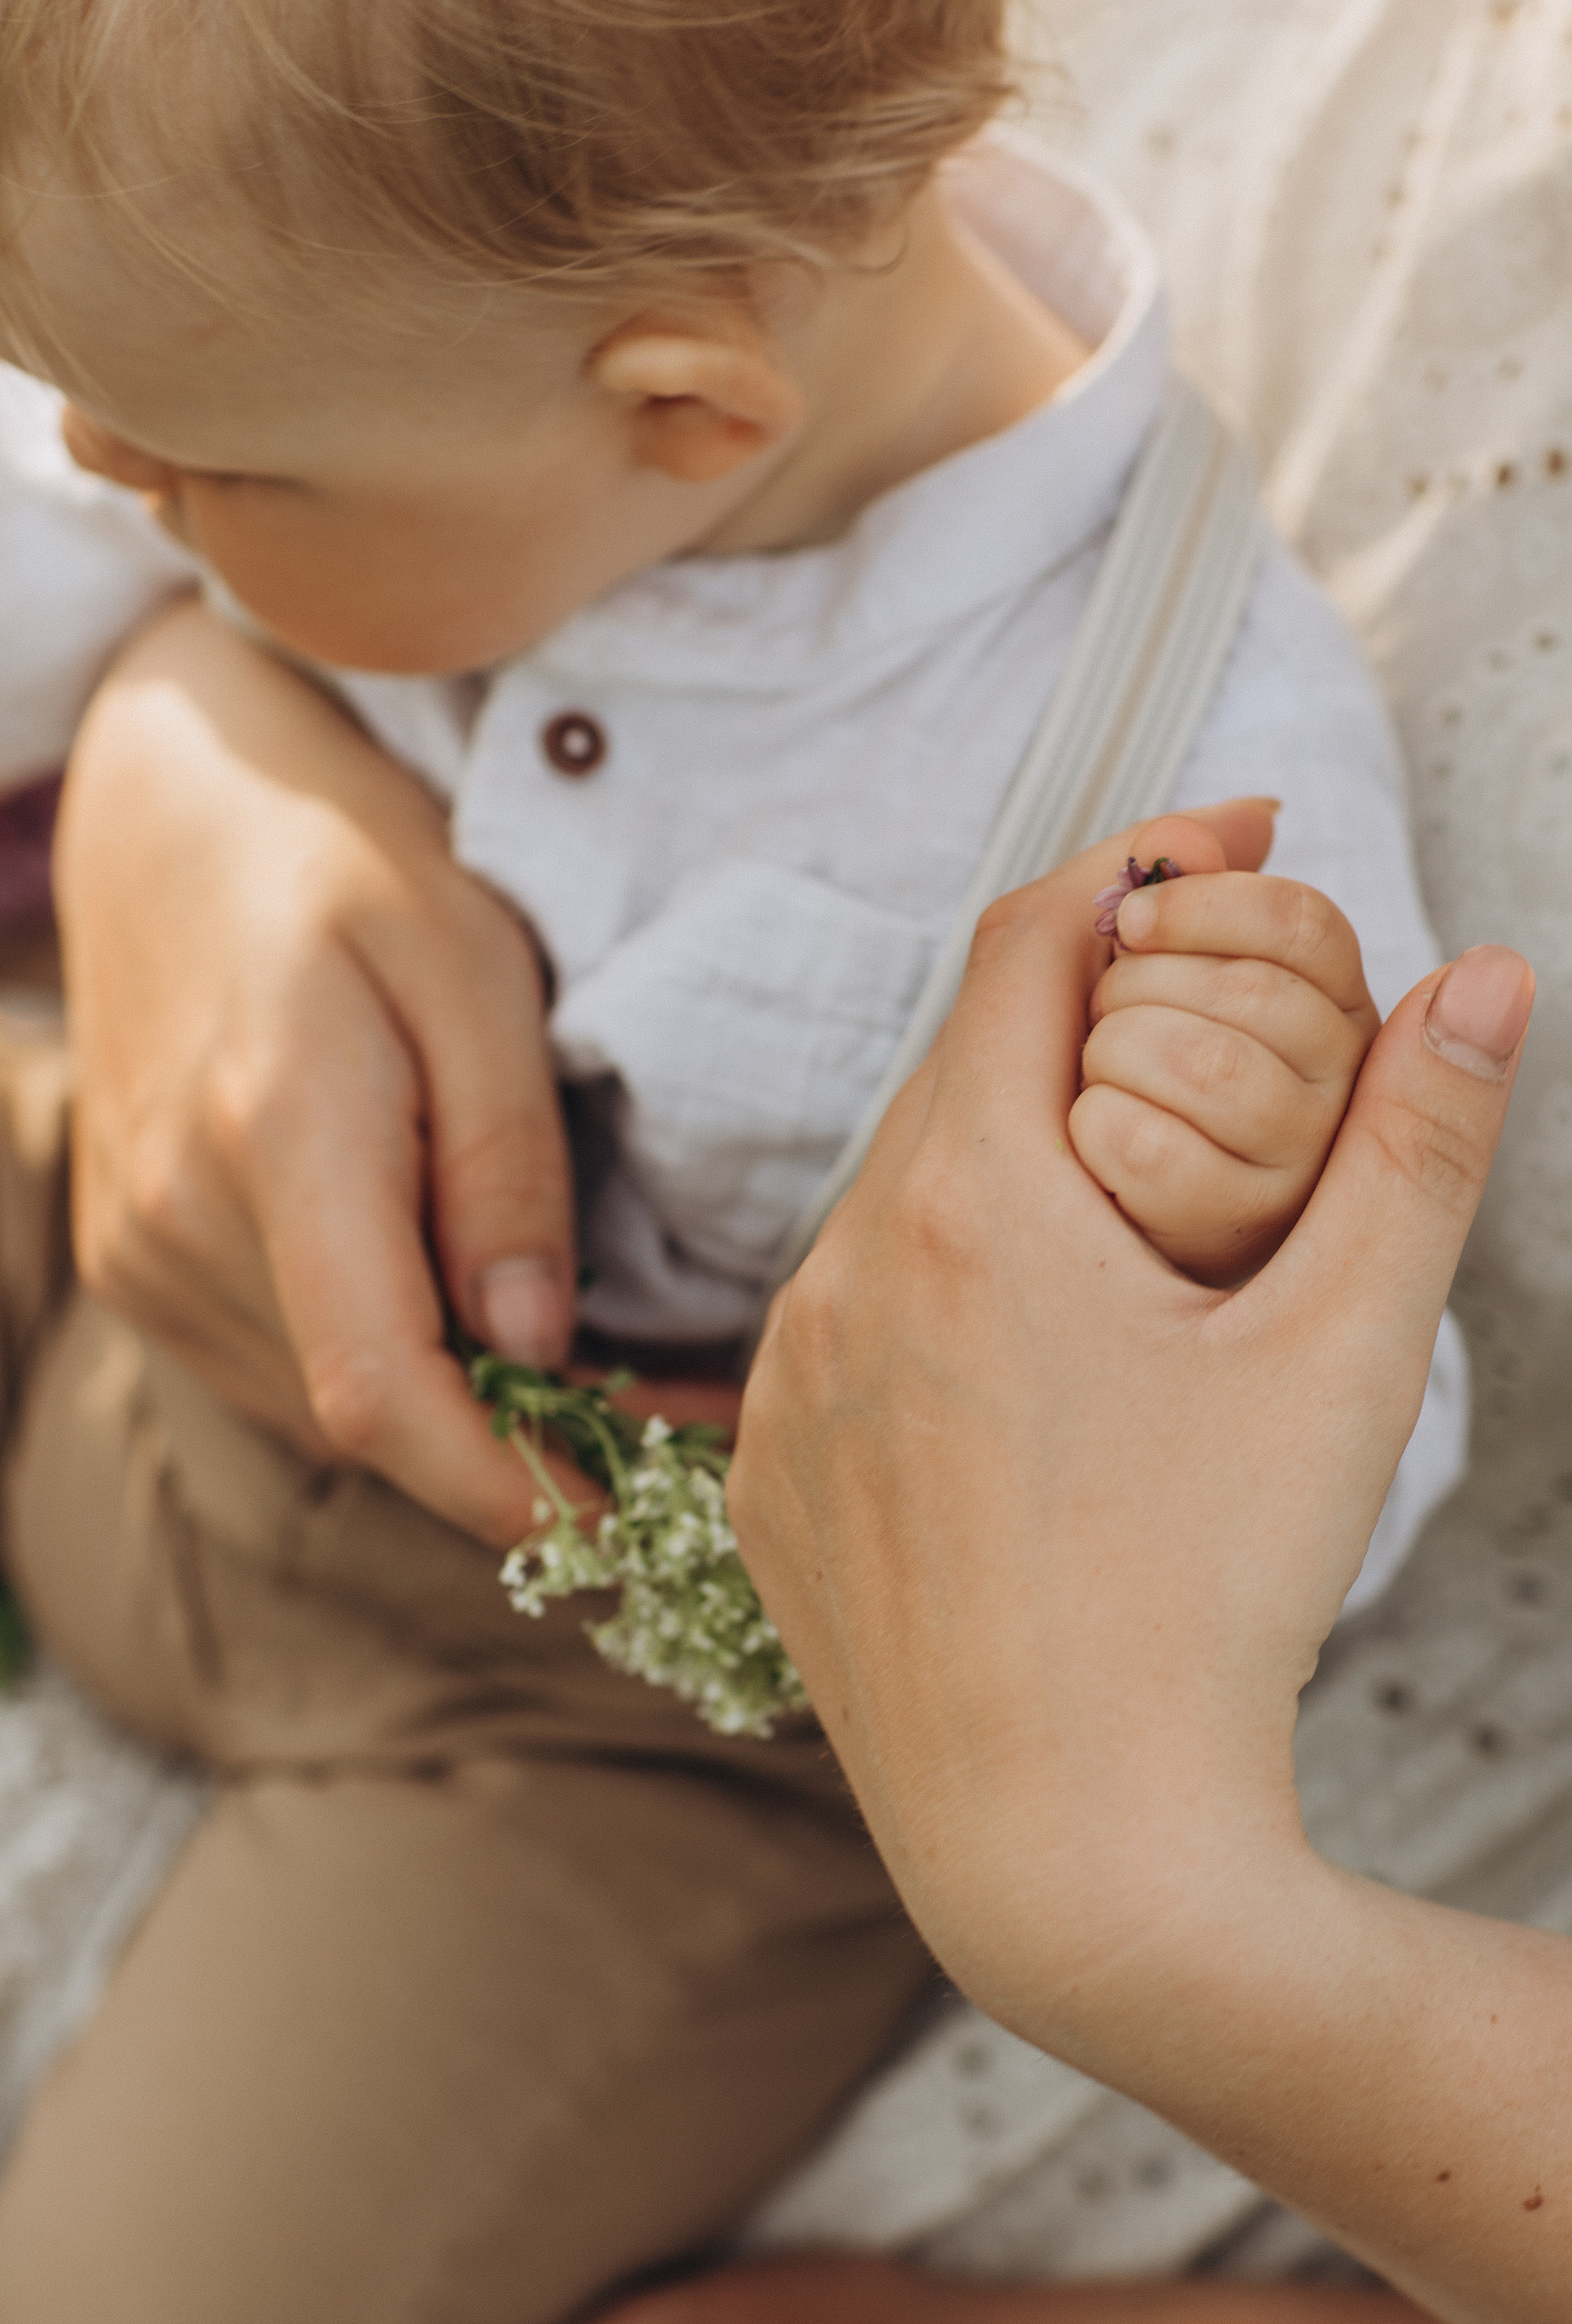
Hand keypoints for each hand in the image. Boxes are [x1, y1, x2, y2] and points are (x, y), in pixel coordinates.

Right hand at [58, 599, 573, 1541]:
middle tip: (682, 1428)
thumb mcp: (473, 967)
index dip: (510, 1485)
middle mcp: (178, 1224)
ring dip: (465, 1420)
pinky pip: (283, 1371)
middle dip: (528, 1453)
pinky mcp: (136, 1264)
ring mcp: (140, 1255)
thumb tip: (532, 1343)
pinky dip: (392, 1374)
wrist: (166, 808)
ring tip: (607, 1373)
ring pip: (327, 1411)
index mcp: (274, 1137)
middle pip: (369, 1421)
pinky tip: (482, 1324)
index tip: (635, 1514)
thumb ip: (504, 1158)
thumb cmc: (346, 859)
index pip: (382, 1393)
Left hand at [731, 797, 1529, 2055]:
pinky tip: (1038, 1344)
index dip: (1137, 863)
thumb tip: (1488, 973)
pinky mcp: (772, 1488)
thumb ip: (1420, 1147)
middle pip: (961, 1066)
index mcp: (970, 1205)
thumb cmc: (1216, 1606)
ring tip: (1140, 1184)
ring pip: (898, 1200)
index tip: (1232, 838)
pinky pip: (851, 1328)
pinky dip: (939, 1289)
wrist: (1073, 1862)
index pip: (1029, 943)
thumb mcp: (1348, 1360)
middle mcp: (841, 1275)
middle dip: (1085, 1009)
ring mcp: (789, 1389)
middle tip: (1216, 1001)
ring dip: (1008, 1155)